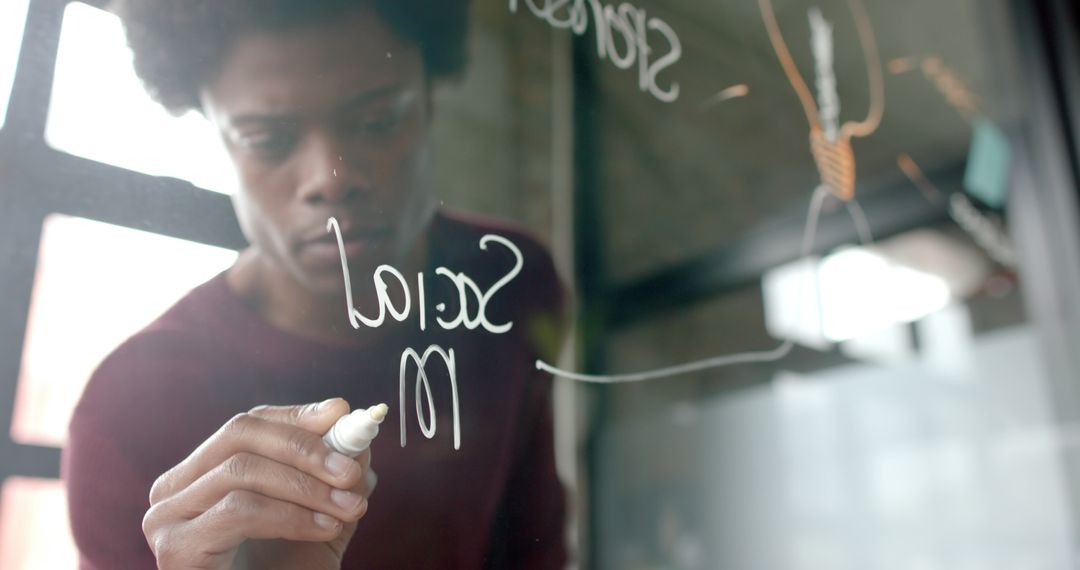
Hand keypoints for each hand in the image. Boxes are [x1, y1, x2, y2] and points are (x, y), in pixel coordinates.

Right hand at [142, 398, 376, 568]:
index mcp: (201, 476)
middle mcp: (173, 490)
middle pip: (240, 435)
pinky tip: (326, 529)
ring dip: (307, 486)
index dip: (295, 416)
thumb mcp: (317, 522)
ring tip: (348, 507)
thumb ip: (334, 482)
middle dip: (305, 447)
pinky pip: (239, 511)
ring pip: (242, 471)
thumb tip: (360, 439)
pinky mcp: (176, 548)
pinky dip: (291, 515)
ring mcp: (167, 518)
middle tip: (351, 470)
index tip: (341, 414)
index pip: (247, 425)